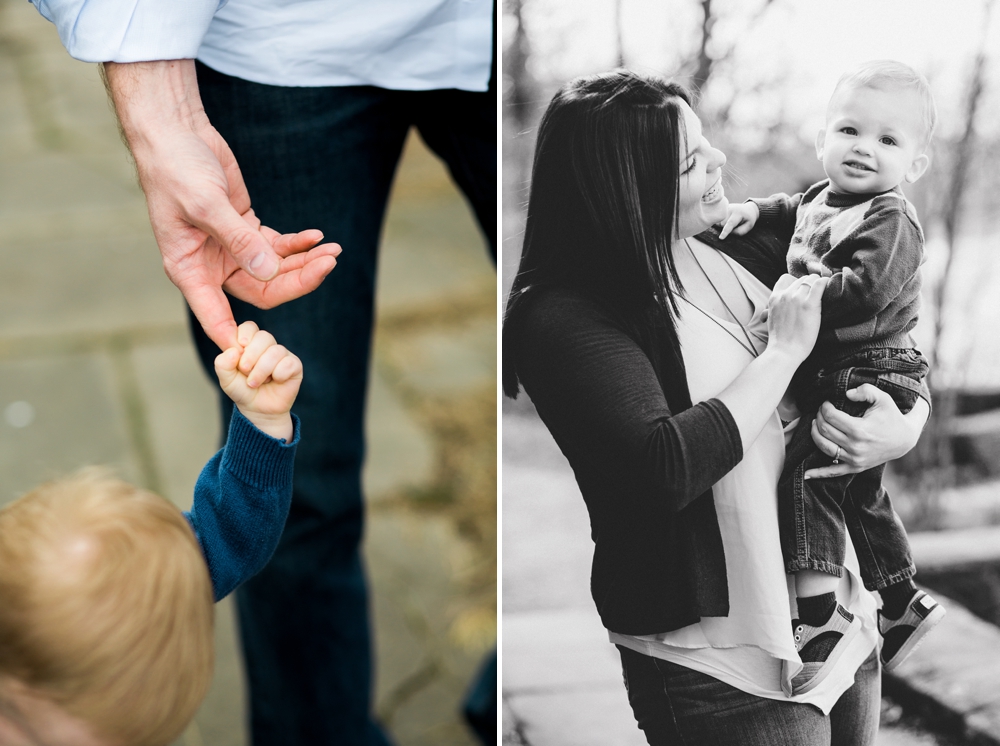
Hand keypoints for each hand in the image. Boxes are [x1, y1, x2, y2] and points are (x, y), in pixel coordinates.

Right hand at [103, 60, 340, 350]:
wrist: (176, 132)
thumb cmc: (176, 169)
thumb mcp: (206, 204)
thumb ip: (238, 239)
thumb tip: (269, 272)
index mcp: (189, 270)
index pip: (219, 316)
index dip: (242, 337)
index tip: (266, 352)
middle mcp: (211, 266)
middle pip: (262, 291)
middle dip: (297, 281)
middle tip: (328, 265)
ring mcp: (231, 249)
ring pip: (274, 270)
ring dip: (304, 262)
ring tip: (333, 250)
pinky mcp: (246, 230)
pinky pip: (278, 247)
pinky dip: (298, 243)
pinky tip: (318, 237)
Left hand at [214, 321, 301, 440]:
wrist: (257, 410)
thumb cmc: (242, 391)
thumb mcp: (226, 379)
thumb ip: (222, 364)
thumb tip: (233, 350)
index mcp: (250, 344)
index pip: (250, 327)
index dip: (245, 334)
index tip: (240, 348)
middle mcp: (267, 346)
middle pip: (263, 336)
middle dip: (251, 355)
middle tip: (245, 371)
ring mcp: (282, 355)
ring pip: (275, 351)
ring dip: (262, 370)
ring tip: (254, 383)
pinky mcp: (294, 366)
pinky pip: (288, 363)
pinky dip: (278, 375)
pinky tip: (275, 381)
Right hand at [718, 201, 758, 238]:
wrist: (748, 209)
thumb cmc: (748, 219)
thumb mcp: (749, 226)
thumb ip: (739, 232)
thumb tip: (728, 232)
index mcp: (738, 213)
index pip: (730, 223)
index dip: (725, 231)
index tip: (721, 238)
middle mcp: (730, 209)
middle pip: (722, 224)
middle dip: (726, 227)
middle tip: (735, 224)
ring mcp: (724, 208)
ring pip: (718, 222)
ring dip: (723, 225)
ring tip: (731, 221)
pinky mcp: (721, 209)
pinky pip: (717, 219)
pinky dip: (720, 221)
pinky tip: (727, 219)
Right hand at [764, 273, 827, 363]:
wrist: (784, 351)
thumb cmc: (780, 340)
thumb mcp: (772, 318)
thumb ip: (778, 307)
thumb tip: (786, 306)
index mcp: (774, 298)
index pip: (786, 279)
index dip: (796, 282)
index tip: (803, 289)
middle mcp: (785, 295)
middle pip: (801, 279)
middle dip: (809, 284)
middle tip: (816, 294)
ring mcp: (797, 298)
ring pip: (811, 279)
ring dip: (818, 284)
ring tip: (824, 293)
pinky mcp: (809, 304)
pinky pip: (820, 284)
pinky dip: (825, 282)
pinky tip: (830, 286)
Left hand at [804, 384, 928, 478]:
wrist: (904, 439)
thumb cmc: (891, 416)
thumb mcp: (882, 398)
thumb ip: (865, 390)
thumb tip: (846, 393)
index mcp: (859, 430)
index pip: (830, 416)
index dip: (824, 407)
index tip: (826, 402)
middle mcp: (855, 446)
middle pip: (824, 430)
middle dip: (818, 417)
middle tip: (821, 411)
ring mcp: (854, 459)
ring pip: (823, 446)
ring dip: (815, 433)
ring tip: (816, 424)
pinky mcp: (854, 467)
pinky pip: (833, 472)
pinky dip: (818, 473)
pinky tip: (806, 474)